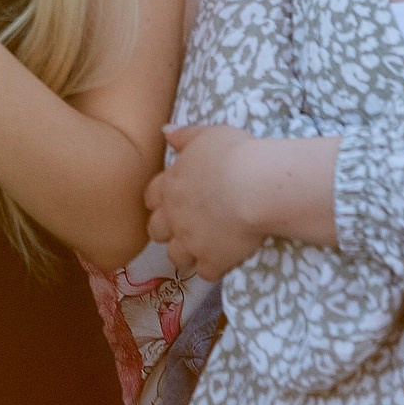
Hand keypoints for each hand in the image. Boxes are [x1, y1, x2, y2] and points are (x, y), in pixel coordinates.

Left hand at [144, 124, 271, 279]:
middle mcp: (174, 215)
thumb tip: (165, 131)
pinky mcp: (212, 260)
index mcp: (170, 185)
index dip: (160, 201)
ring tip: (204, 249)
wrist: (253, 187)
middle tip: (186, 228)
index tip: (170, 202)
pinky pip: (206, 273)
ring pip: (176, 257)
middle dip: (167, 231)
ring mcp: (191, 241)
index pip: (151, 197)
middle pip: (156, 231)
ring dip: (187, 254)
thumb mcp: (207, 135)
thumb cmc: (232, 154)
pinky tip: (226, 260)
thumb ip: (184, 136)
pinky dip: (214, 268)